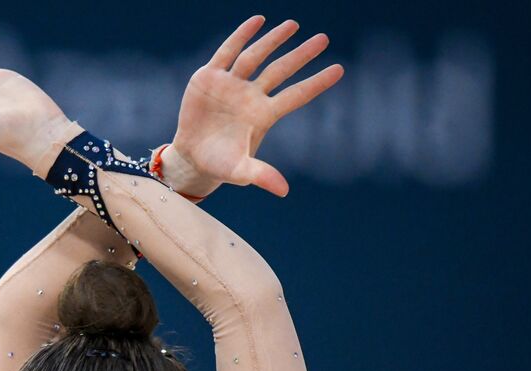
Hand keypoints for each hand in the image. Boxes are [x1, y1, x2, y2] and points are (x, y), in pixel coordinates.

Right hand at [168, 15, 344, 197]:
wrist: (190, 156)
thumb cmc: (219, 164)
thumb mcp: (239, 171)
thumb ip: (261, 176)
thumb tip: (284, 191)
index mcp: (263, 115)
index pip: (296, 96)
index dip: (317, 83)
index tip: (340, 69)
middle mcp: (251, 96)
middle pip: (281, 71)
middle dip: (301, 55)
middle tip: (323, 39)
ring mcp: (231, 84)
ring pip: (256, 57)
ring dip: (274, 40)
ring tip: (293, 25)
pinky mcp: (210, 77)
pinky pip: (228, 52)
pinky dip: (241, 36)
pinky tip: (257, 20)